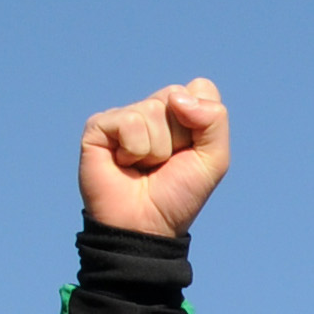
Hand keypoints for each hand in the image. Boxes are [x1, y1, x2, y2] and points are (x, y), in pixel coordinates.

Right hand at [79, 80, 228, 238]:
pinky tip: (124, 163)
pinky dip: (135, 150)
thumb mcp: (214, 159)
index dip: (202, 122)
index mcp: (180, 113)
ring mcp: (124, 117)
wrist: (146, 225)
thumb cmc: (178, 194)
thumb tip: (177, 97)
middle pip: (175, 96)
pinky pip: (129, 122)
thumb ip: (214, 120)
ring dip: (156, 149)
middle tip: (165, 163)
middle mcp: (151, 110)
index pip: (201, 89)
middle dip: (179, 137)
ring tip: (144, 166)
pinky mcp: (99, 126)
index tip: (191, 151)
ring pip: (152, 110)